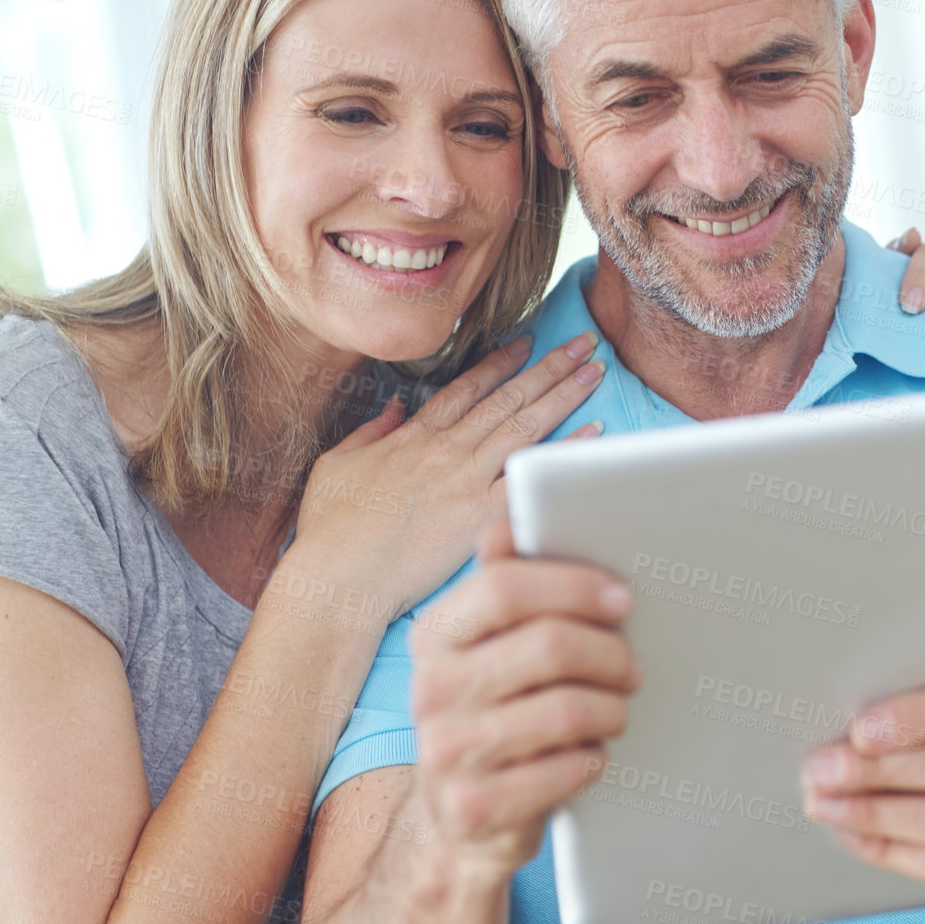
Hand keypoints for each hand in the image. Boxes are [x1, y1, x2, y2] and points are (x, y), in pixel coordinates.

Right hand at [291, 332, 605, 625]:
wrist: (338, 580)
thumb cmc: (329, 531)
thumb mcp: (336, 466)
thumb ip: (370, 431)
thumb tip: (395, 407)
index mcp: (414, 437)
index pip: (468, 388)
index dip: (501, 362)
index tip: (529, 343)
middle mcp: (446, 450)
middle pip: (508, 397)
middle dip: (549, 365)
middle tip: (583, 343)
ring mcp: (466, 480)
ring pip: (526, 424)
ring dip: (565, 392)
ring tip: (594, 368)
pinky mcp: (481, 515)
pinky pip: (533, 477)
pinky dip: (565, 453)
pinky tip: (595, 432)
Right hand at [407, 519, 637, 876]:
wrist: (460, 816)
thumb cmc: (495, 709)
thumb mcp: (490, 647)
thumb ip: (504, 586)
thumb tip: (506, 525)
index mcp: (435, 635)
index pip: (503, 586)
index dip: (572, 586)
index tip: (621, 599)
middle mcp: (429, 690)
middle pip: (549, 646)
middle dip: (608, 652)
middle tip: (633, 667)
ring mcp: (445, 752)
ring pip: (566, 710)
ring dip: (610, 709)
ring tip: (617, 711)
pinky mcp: (471, 808)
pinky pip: (561, 772)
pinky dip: (591, 761)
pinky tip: (591, 757)